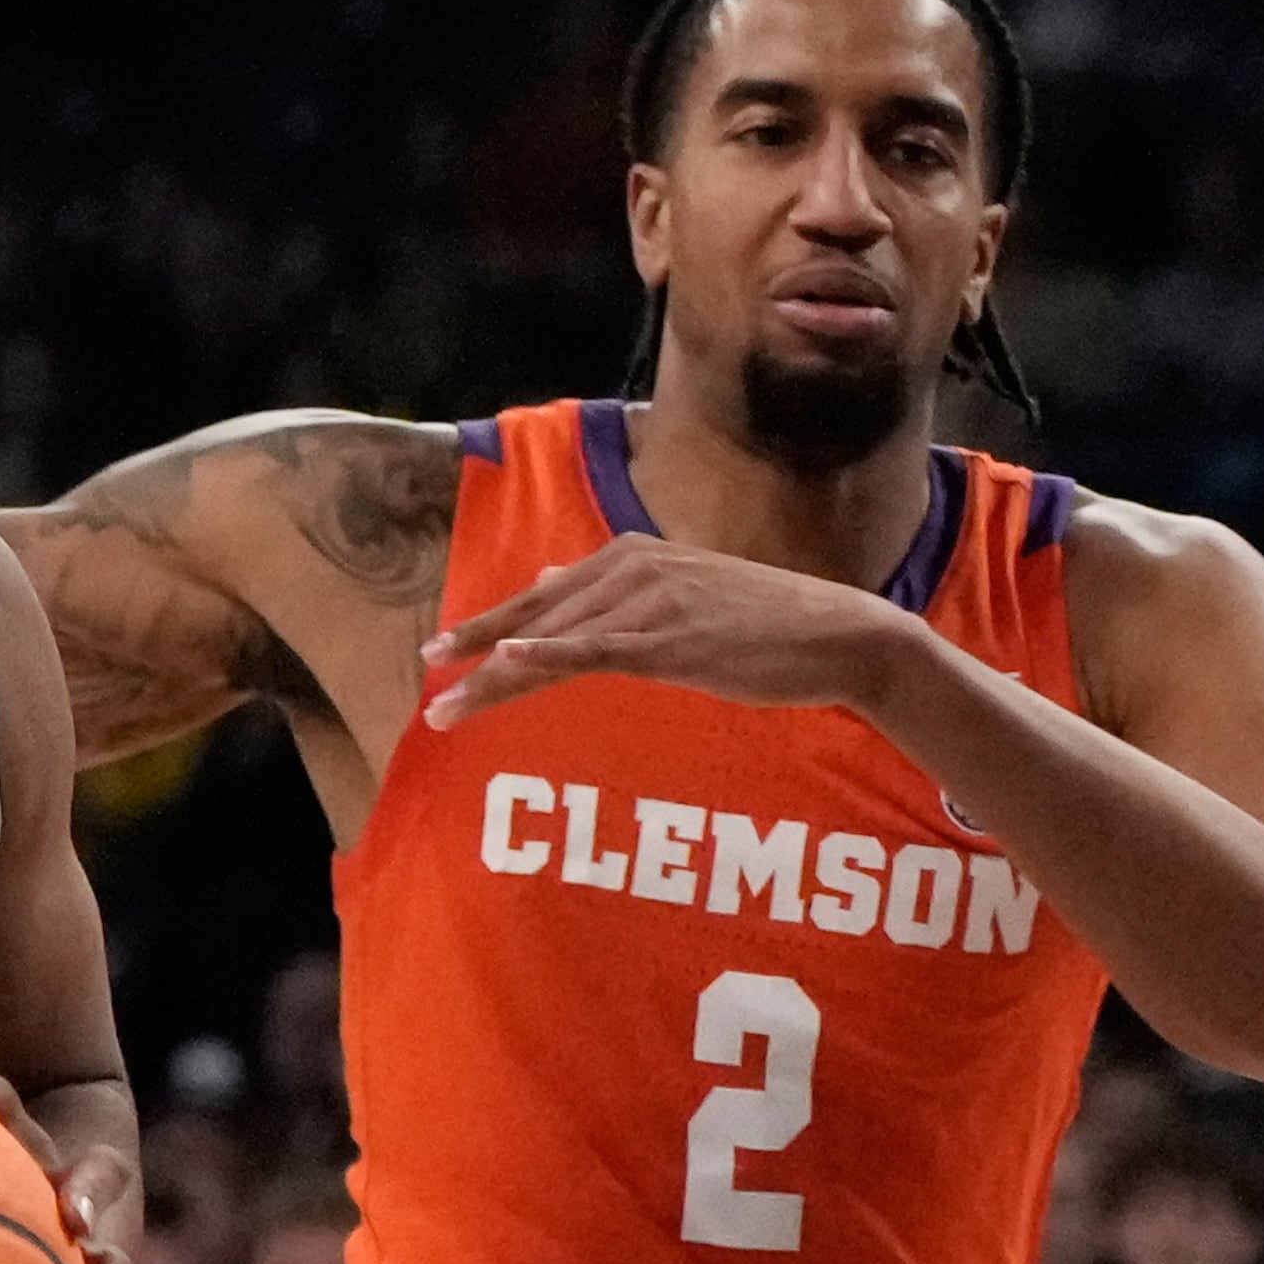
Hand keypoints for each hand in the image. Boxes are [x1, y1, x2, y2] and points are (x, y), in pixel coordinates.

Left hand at [417, 535, 924, 727]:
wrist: (838, 635)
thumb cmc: (763, 625)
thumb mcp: (680, 594)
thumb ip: (613, 593)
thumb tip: (548, 583)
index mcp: (632, 557)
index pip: (543, 599)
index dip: (488, 625)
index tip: (441, 653)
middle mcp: (634, 568)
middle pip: (537, 618)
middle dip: (476, 650)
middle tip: (425, 678)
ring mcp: (653, 602)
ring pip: (556, 640)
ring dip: (495, 675)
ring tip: (449, 706)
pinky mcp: (675, 638)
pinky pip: (599, 650)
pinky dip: (552, 656)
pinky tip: (511, 665)